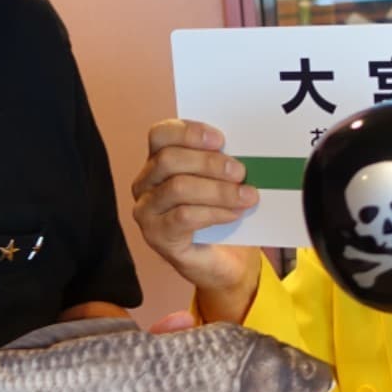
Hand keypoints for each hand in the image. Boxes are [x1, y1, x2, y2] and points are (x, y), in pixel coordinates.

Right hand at [130, 120, 260, 320]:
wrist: (222, 259)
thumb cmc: (220, 211)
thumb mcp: (221, 180)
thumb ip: (223, 162)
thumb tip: (243, 149)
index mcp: (157, 160)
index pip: (160, 134)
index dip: (188, 132)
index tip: (220, 139)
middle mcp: (144, 183)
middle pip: (168, 160)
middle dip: (209, 163)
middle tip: (240, 171)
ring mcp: (146, 211)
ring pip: (177, 188)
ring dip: (217, 190)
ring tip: (246, 195)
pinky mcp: (156, 236)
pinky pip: (183, 217)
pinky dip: (214, 212)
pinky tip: (234, 213)